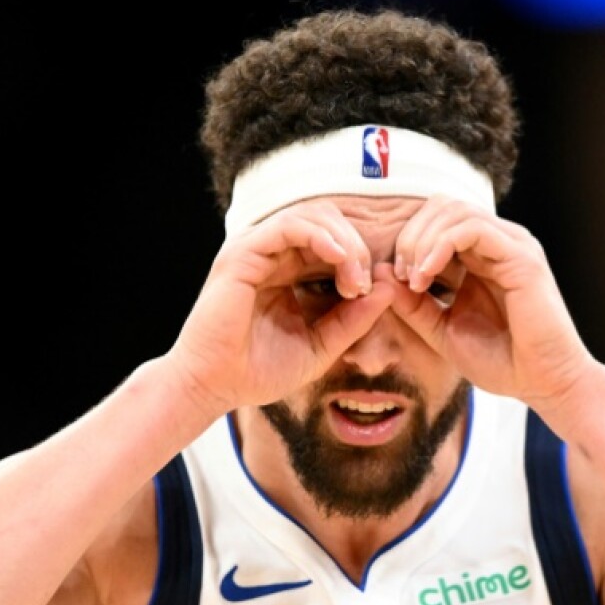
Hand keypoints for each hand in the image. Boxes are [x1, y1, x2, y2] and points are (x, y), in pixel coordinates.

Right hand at [168, 199, 394, 413]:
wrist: (215, 388)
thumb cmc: (259, 372)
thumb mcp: (322, 345)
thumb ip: (354, 318)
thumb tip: (389, 288)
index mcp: (287, 271)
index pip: (333, 242)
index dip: (360, 258)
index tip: (372, 293)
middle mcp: (270, 255)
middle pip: (327, 221)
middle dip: (356, 247)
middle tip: (365, 284)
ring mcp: (254, 251)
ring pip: (311, 216)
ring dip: (343, 242)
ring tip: (353, 276)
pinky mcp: (242, 254)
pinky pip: (288, 226)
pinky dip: (320, 236)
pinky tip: (339, 258)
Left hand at [389, 195, 594, 410]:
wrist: (542, 384)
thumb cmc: (501, 361)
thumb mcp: (442, 331)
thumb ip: (413, 304)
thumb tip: (380, 274)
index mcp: (481, 257)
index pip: (436, 221)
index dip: (408, 242)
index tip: (396, 279)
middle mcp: (497, 244)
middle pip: (442, 207)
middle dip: (411, 236)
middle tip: (401, 275)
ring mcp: (512, 246)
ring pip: (455, 211)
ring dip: (422, 240)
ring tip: (414, 278)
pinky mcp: (522, 256)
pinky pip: (473, 228)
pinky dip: (441, 245)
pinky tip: (426, 275)